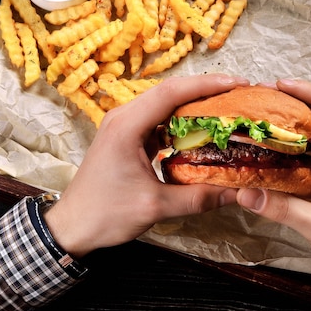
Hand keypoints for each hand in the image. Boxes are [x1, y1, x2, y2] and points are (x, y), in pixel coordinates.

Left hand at [44, 74, 249, 257]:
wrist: (72, 226)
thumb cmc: (105, 214)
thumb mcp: (155, 207)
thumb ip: (198, 198)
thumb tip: (236, 192)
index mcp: (126, 126)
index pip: (171, 93)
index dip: (207, 85)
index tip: (237, 84)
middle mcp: (124, 117)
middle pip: (170, 92)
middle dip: (206, 90)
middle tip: (239, 95)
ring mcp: (124, 125)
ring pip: (166, 104)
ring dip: (195, 104)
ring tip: (227, 108)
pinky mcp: (128, 136)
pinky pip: (160, 120)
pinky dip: (183, 120)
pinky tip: (203, 130)